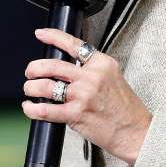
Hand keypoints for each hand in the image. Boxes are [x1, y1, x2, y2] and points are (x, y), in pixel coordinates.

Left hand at [22, 28, 151, 166]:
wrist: (135, 132)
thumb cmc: (125, 109)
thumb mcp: (113, 78)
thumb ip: (92, 70)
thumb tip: (65, 68)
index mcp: (102, 64)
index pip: (73, 44)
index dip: (52, 36)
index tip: (40, 34)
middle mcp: (92, 77)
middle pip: (53, 65)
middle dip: (34, 68)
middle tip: (30, 71)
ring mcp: (83, 95)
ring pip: (46, 85)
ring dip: (31, 87)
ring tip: (29, 89)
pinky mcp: (76, 114)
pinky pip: (46, 110)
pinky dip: (32, 109)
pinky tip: (30, 107)